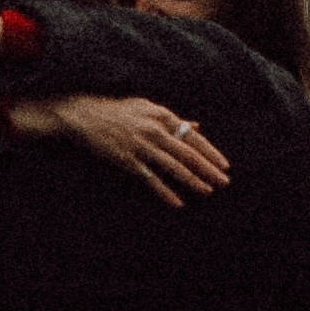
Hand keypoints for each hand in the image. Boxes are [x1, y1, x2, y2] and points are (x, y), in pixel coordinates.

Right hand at [4, 92, 230, 208]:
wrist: (84, 115)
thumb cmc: (118, 110)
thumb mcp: (146, 107)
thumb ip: (172, 118)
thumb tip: (196, 124)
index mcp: (161, 115)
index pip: (193, 135)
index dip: (210, 151)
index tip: (225, 164)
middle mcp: (153, 130)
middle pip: (187, 152)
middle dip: (208, 168)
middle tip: (224, 181)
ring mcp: (140, 145)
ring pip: (172, 166)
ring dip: (192, 180)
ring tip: (207, 191)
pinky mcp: (127, 160)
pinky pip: (150, 179)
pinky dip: (165, 191)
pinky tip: (178, 203)